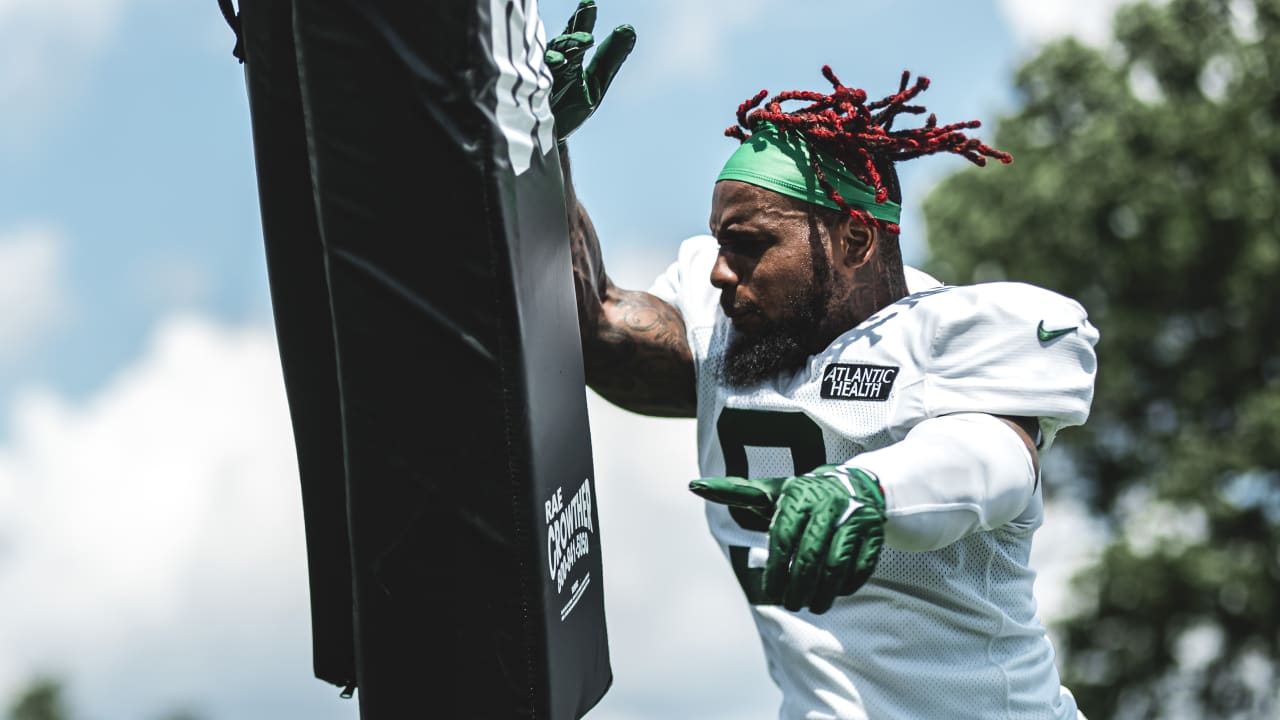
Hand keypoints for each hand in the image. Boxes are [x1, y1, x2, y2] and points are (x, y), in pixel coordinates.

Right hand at [545, 0, 635, 141]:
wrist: (550, 138)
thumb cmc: (571, 109)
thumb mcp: (597, 83)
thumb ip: (611, 57)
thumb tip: (629, 28)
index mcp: (570, 59)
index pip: (575, 35)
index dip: (582, 19)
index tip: (590, 3)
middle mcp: (554, 64)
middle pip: (564, 42)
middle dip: (577, 28)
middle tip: (588, 11)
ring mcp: (542, 77)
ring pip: (552, 55)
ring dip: (567, 45)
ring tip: (585, 41)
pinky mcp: (534, 91)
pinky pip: (540, 75)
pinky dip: (550, 66)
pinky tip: (561, 62)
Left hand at [690, 465, 885, 613]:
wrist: (854, 485)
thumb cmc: (803, 497)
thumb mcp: (772, 493)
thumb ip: (737, 492)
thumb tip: (695, 486)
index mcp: (798, 495)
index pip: (783, 538)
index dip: (775, 570)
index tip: (768, 592)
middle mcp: (828, 504)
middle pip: (810, 555)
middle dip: (798, 587)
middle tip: (791, 604)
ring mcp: (854, 517)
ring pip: (837, 564)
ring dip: (824, 592)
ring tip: (813, 605)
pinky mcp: (874, 531)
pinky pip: (862, 565)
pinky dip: (848, 585)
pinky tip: (836, 594)